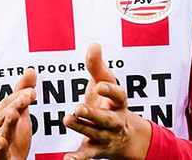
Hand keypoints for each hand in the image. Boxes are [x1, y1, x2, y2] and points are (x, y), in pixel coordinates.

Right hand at [0, 67, 36, 159]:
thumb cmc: (9, 137)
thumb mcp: (18, 115)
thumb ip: (22, 94)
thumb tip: (31, 69)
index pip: (8, 102)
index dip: (20, 96)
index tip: (32, 92)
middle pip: (5, 114)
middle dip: (16, 105)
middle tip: (29, 96)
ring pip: (1, 131)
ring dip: (8, 123)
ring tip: (14, 113)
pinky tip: (2, 141)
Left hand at [62, 43, 150, 159]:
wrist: (125, 137)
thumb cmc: (109, 103)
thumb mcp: (104, 83)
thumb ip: (97, 66)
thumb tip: (94, 44)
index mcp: (119, 103)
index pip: (119, 96)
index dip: (111, 91)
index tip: (100, 85)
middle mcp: (115, 121)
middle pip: (106, 118)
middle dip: (93, 114)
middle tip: (78, 107)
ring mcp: (106, 137)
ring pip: (94, 133)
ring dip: (81, 128)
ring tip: (67, 119)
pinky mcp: (96, 149)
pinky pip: (87, 155)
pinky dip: (77, 158)